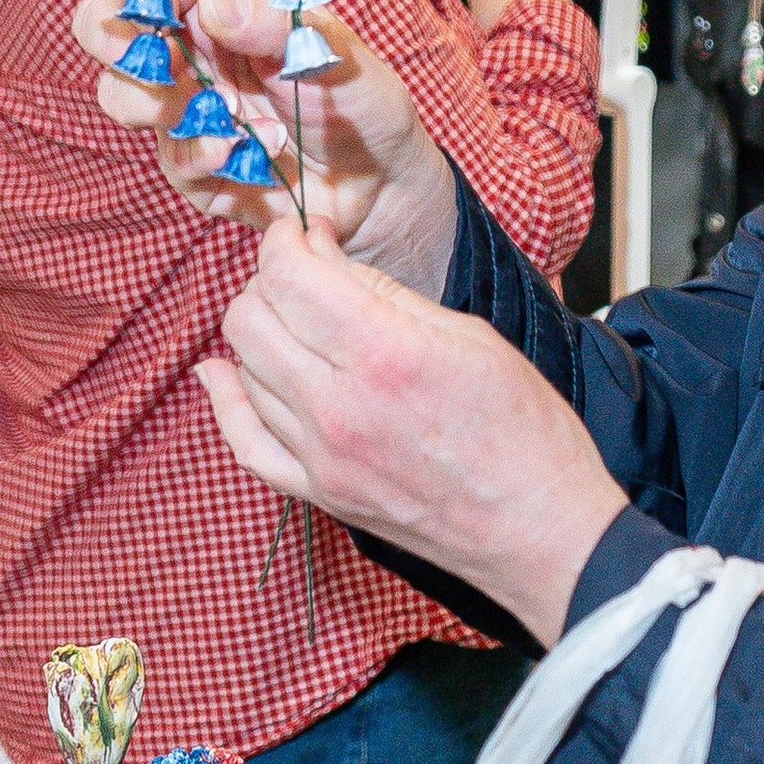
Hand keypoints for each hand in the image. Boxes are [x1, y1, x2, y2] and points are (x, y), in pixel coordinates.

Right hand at [71, 0, 456, 294]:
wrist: (380, 184)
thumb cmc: (359, 98)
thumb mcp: (332, 50)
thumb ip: (275, 22)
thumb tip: (211, 1)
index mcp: (223, 0)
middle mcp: (191, 49)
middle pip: (104, 25)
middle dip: (112, 38)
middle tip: (154, 60)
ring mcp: (185, 108)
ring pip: (119, 95)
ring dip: (153, 102)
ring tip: (221, 113)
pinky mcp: (192, 164)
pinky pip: (170, 159)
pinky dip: (202, 156)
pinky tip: (242, 153)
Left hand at [201, 218, 625, 643]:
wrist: (540, 530)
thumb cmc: (523, 430)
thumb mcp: (467, 334)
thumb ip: (383, 292)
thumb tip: (323, 255)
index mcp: (384, 353)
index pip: (288, 276)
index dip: (284, 240)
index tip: (300, 233)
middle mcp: (338, 406)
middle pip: (251, 318)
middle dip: (269, 280)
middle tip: (303, 273)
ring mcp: (322, 456)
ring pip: (243, 371)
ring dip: (260, 331)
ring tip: (296, 318)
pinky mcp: (319, 494)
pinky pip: (245, 442)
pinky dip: (227, 400)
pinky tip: (222, 373)